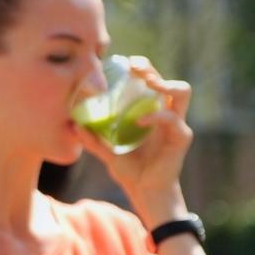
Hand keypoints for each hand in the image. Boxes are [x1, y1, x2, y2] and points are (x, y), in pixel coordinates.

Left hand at [76, 56, 192, 204]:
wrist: (145, 193)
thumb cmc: (131, 171)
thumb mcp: (108, 152)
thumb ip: (93, 139)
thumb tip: (73, 126)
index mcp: (152, 112)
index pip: (153, 81)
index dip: (143, 67)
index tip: (125, 62)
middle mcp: (167, 114)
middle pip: (166, 79)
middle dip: (152, 70)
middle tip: (134, 68)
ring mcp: (177, 124)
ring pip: (181, 92)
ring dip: (164, 83)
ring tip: (147, 83)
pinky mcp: (181, 138)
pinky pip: (173, 119)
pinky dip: (156, 116)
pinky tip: (140, 120)